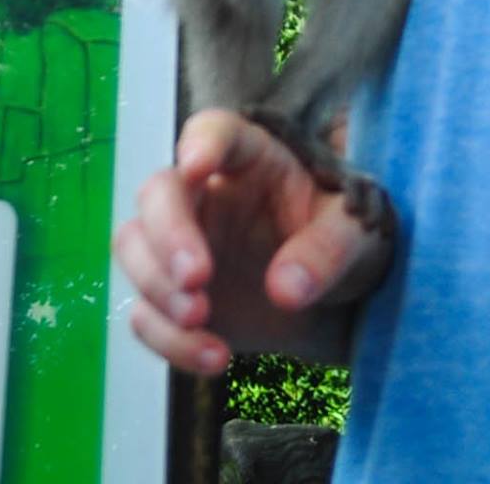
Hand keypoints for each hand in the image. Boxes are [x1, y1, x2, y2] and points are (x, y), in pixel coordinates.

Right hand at [112, 109, 394, 374]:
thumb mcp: (355, 234)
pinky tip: (216, 358)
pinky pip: (145, 313)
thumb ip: (326, 251)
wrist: (335, 298)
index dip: (200, 142)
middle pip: (158, 192)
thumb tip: (286, 288)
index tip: (195, 164)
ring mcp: (183, 244)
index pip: (215, 131)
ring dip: (156, 287)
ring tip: (200, 320)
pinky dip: (168, 341)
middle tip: (196, 277)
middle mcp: (206, 194)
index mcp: (252, 158)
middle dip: (167, 233)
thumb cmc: (343, 238)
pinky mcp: (173, 297)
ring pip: (134, 246)